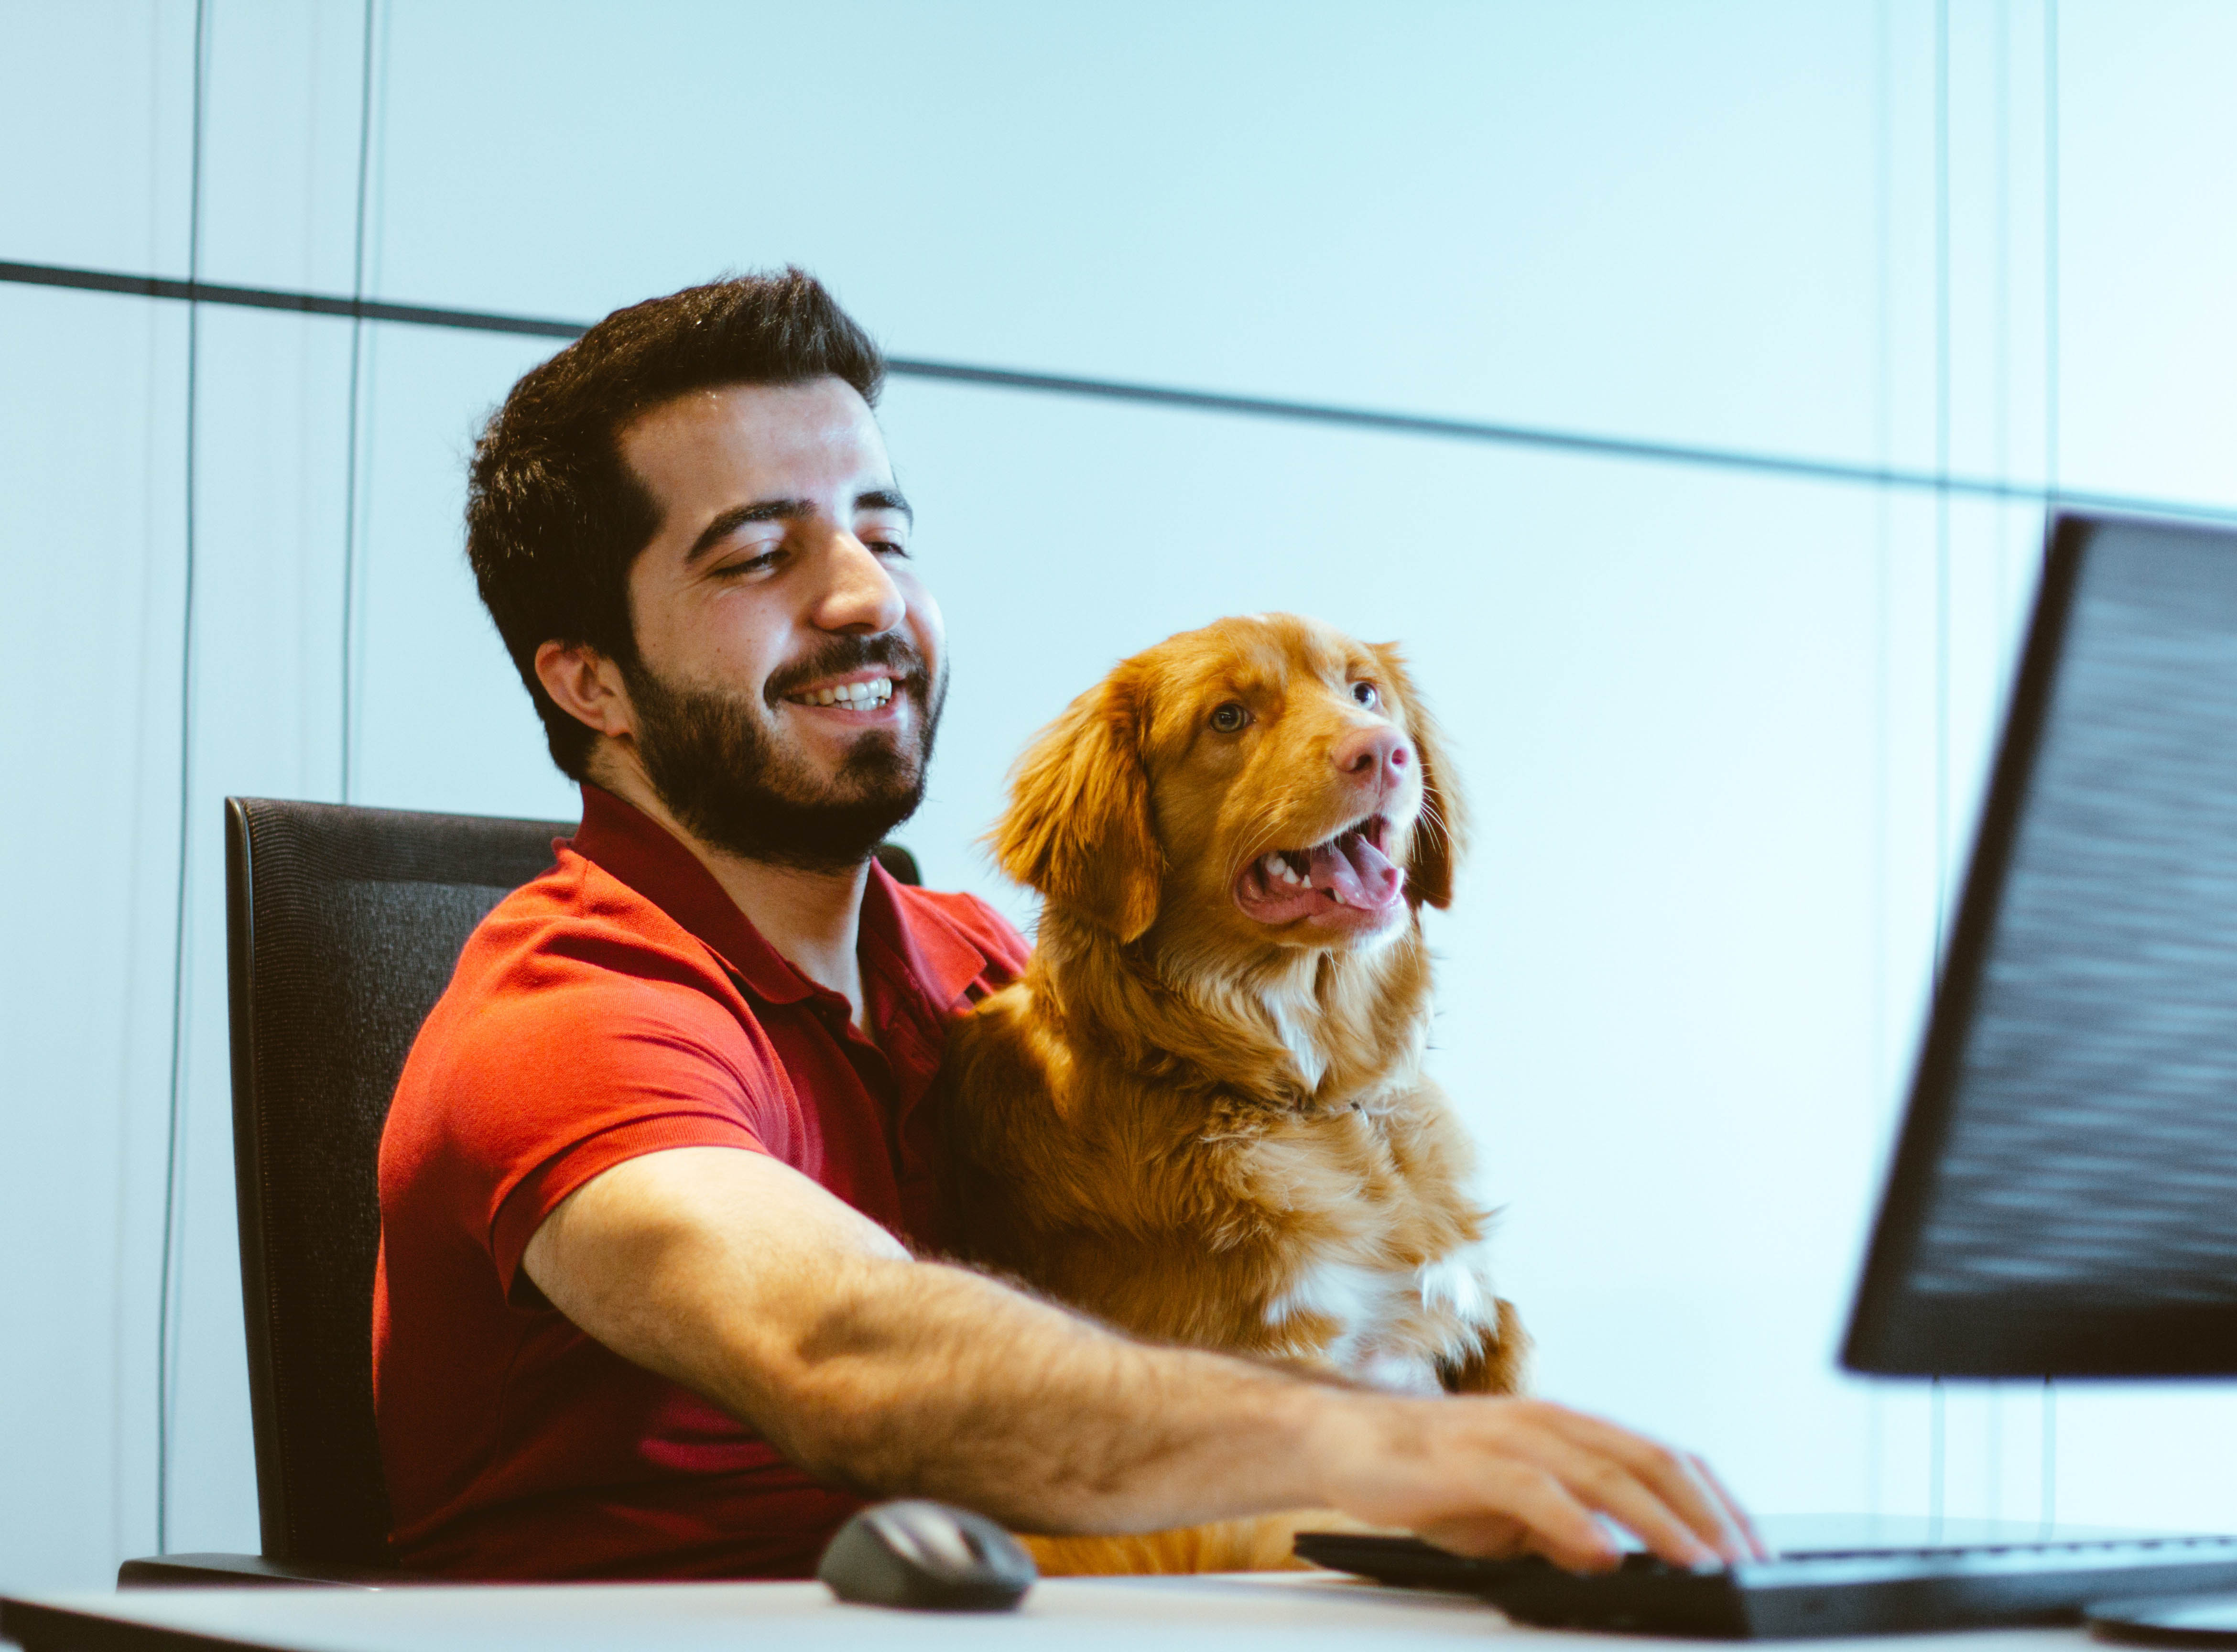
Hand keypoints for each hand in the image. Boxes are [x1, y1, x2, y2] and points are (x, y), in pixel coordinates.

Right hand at [1310, 1392, 1767, 1573]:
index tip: (1751, 1545)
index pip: (1658, 1457)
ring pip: (1600, 1469)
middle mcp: (1546, 1422)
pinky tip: (1601, 1550)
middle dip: (1703, 1510)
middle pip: (1645, 1458)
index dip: (1712, 1499)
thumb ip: (1564, 1526)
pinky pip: (1529, 1488)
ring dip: (1656, 1518)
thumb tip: (1613, 1555)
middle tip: (1743, 1559)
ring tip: (1697, 1558)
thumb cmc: (1430, 1474)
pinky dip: (1571, 1519)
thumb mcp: (1514, 1510)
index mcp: (1566, 1430)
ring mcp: (1506, 1435)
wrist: (1344, 1442)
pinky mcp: (1464, 1460)